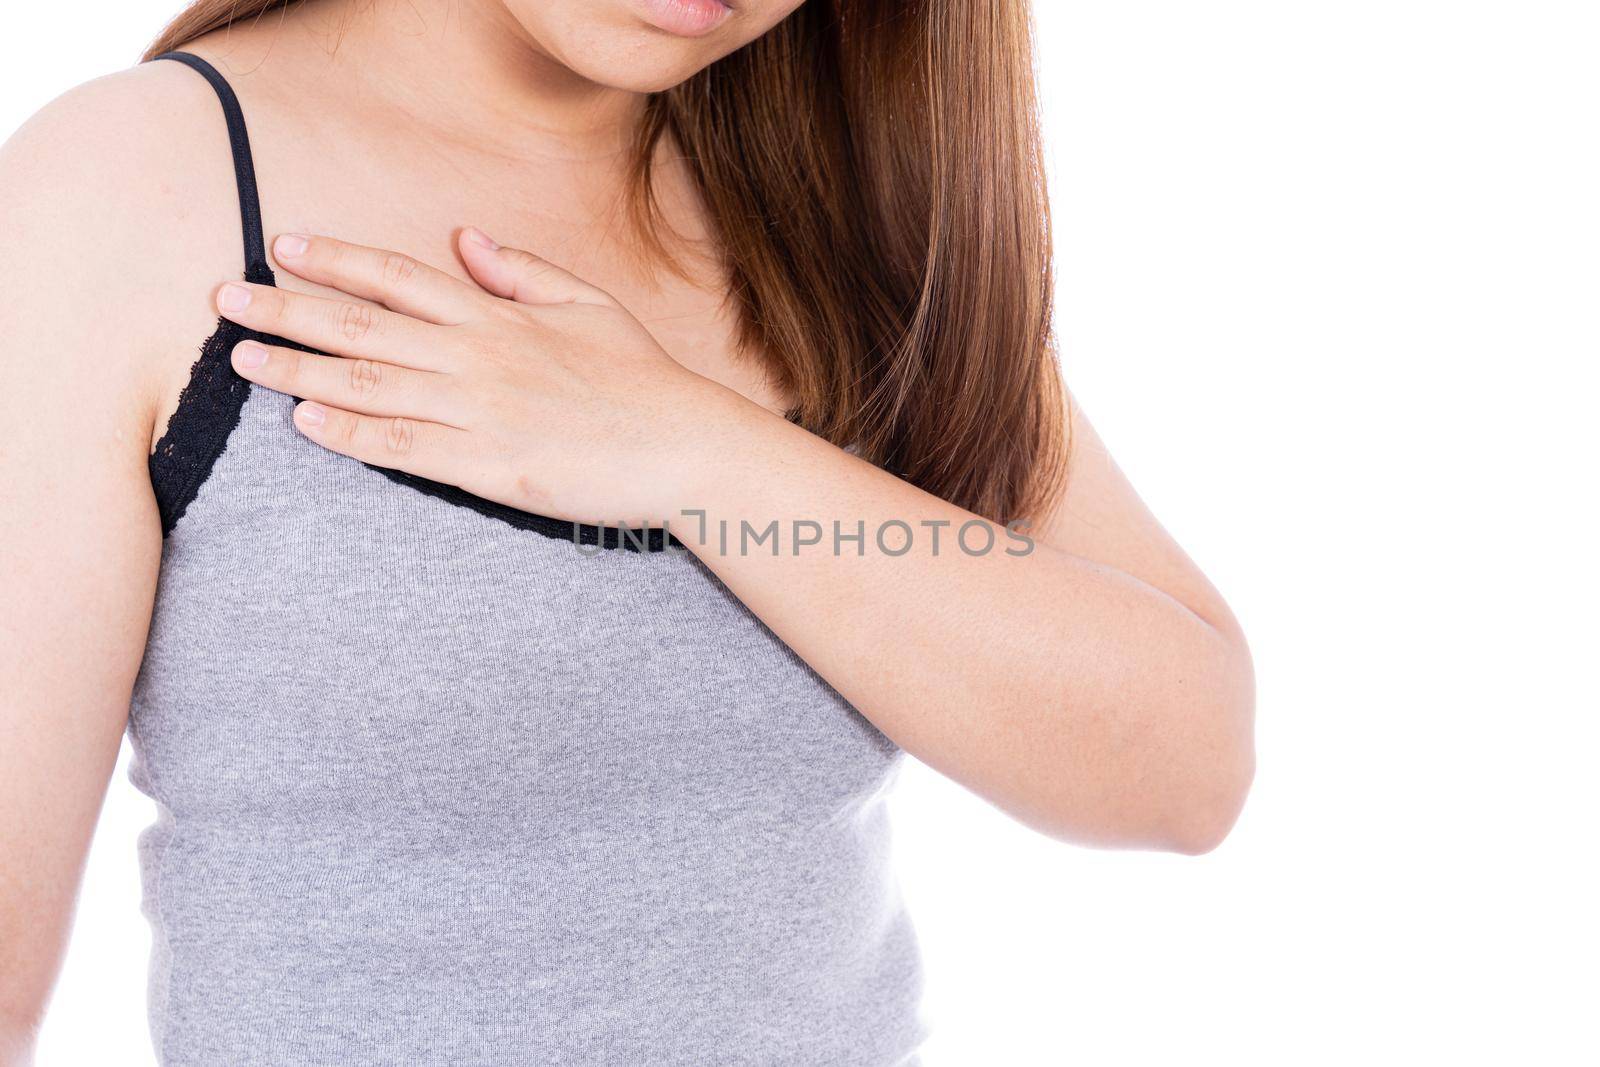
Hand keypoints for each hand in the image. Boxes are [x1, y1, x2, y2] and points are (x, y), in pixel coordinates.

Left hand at [214, 227, 746, 527]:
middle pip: (363, 326)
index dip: (338, 258)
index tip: (283, 244)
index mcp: (499, 316)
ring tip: (244, 362)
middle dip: (288, 310)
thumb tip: (467, 239)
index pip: (400, 276)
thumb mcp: (589, 305)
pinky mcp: (487, 468)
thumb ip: (522, 272)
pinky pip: (403, 448)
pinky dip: (350, 434)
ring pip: (369, 385)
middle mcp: (477, 356)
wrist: (684, 448)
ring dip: (298, 371)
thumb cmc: (641, 380)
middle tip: (226, 301)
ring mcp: (479, 412)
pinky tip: (306, 424)